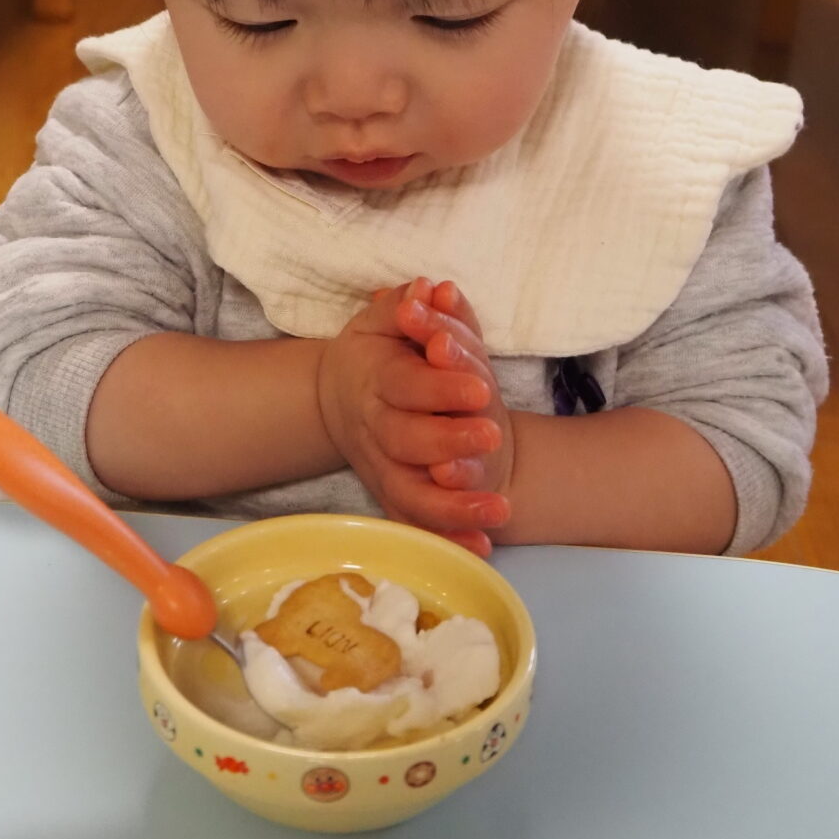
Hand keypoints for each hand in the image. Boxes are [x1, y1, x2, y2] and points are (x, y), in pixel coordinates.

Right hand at [315, 285, 510, 555]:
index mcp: (374, 379)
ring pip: (408, 495)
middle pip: (403, 441)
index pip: (403, 385)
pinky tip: (483, 548)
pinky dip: (447, 540)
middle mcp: (373, 428)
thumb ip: (410, 306)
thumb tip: (430, 290)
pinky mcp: (392, 495)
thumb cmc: (374, 351)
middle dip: (447, 441)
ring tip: (500, 508)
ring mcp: (381, 467)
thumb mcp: (385, 319)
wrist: (338, 395)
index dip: (438, 387)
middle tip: (493, 436)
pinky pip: (416, 526)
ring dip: (453, 508)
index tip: (479, 387)